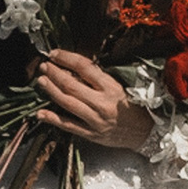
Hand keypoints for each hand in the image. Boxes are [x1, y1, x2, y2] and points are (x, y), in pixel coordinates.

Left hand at [33, 50, 153, 151]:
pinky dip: (53, 119)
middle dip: (55, 74)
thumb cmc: (134, 107)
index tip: (55, 54)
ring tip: (41, 81)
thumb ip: (99, 79)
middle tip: (44, 66)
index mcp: (111, 87)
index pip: (84, 67)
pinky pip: (69, 125)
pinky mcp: (91, 134)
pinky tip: (40, 114)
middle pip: (72, 85)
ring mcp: (95, 120)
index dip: (67, 58)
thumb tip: (74, 69)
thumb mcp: (120, 87)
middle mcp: (102, 102)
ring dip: (51, 91)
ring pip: (68, 103)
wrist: (147, 132)